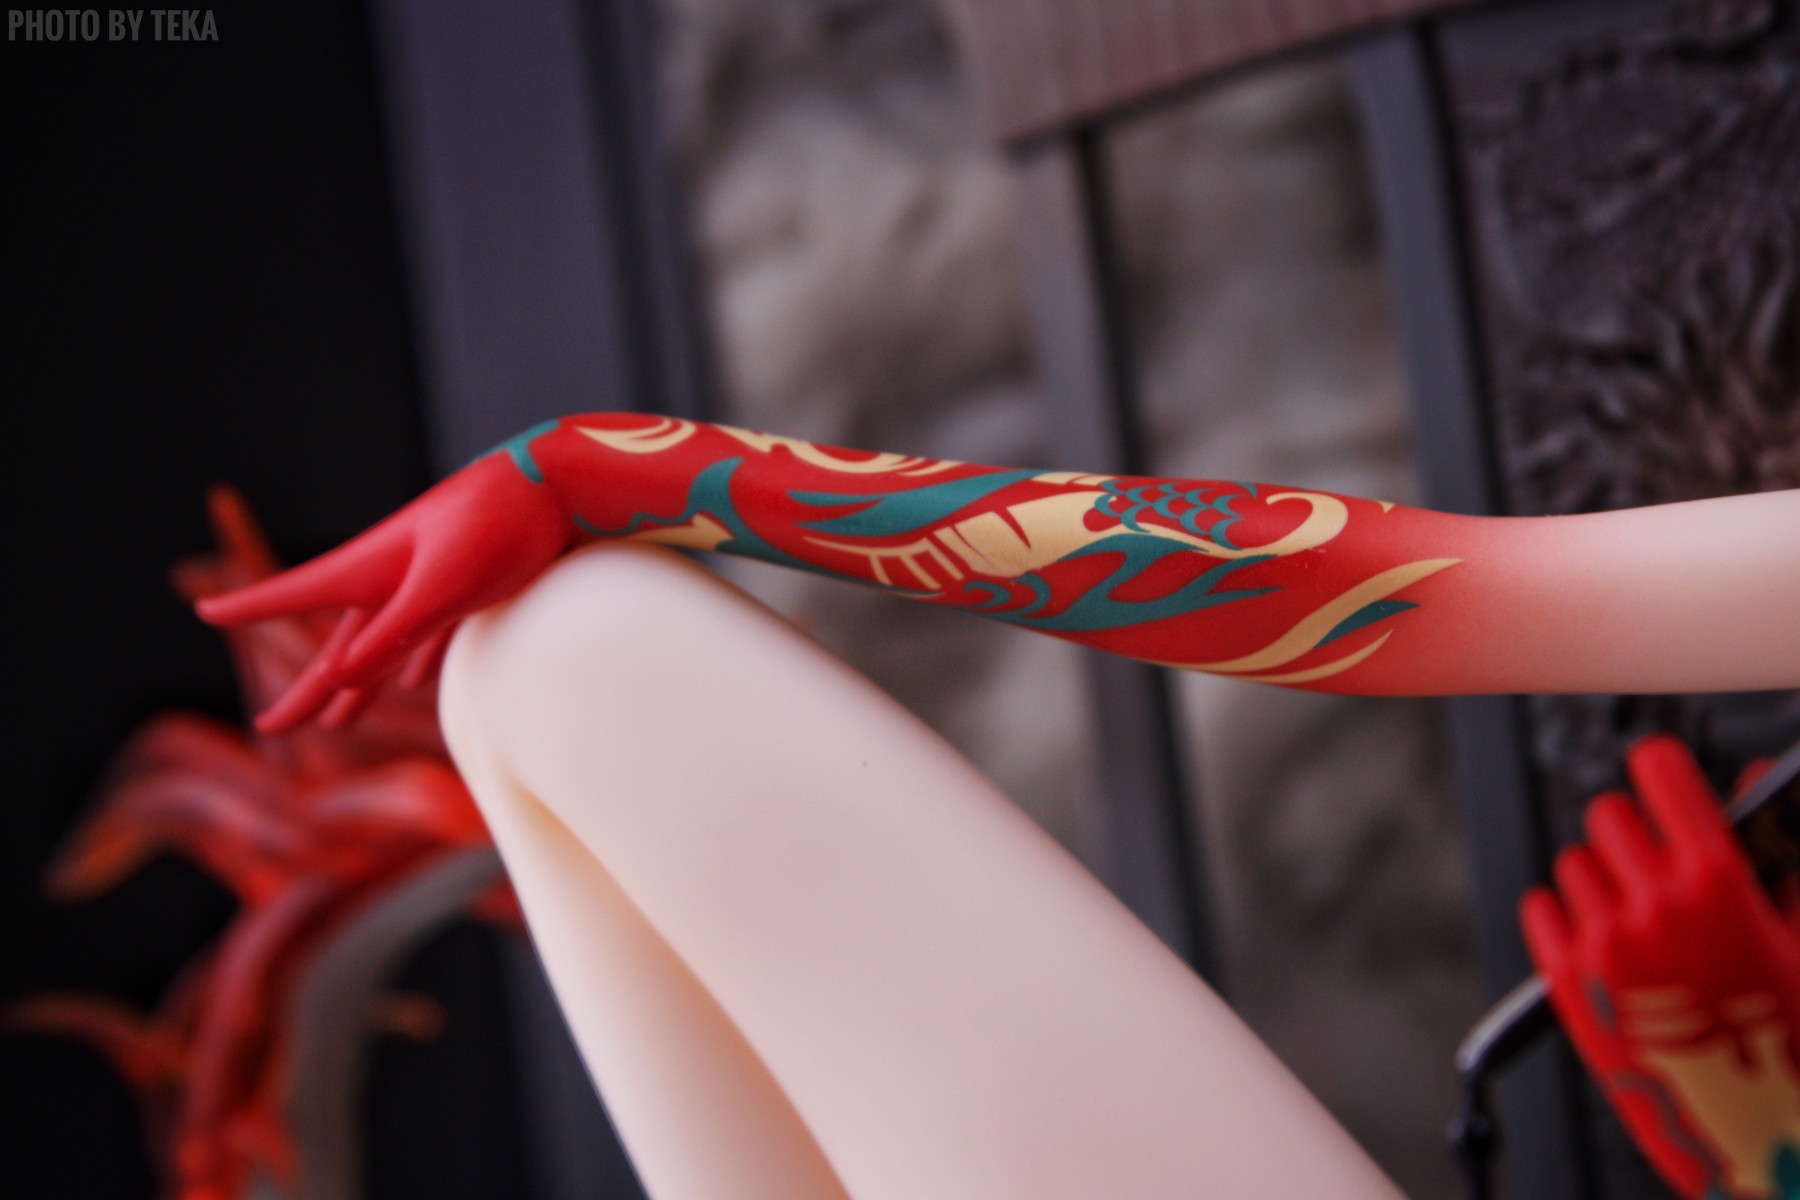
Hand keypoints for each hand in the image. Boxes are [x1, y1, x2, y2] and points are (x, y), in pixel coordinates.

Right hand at [197, 454, 569, 733]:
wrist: (567, 485)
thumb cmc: (502, 527)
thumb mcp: (443, 588)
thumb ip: (391, 634)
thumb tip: (337, 677)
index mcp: (373, 568)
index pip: (296, 593)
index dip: (251, 605)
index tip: (201, 607)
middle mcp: (393, 575)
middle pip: (338, 643)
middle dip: (308, 689)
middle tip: (270, 727)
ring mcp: (431, 581)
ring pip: (380, 644)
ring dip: (356, 684)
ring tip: (334, 722)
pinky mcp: (472, 587)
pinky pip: (426, 635)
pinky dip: (411, 661)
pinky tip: (410, 682)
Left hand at [1521, 735, 1799, 1198]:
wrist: (1753, 1135)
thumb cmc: (1786, 1041)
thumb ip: (1782, 854)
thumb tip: (1757, 779)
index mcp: (1714, 882)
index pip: (1659, 772)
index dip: (1664, 769)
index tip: (1664, 772)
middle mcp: (1649, 903)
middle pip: (1609, 814)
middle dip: (1638, 831)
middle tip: (1663, 862)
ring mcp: (1601, 942)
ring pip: (1574, 863)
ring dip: (1605, 877)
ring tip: (1644, 916)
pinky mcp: (1565, 980)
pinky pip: (1541, 907)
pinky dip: (1569, 914)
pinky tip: (1608, 939)